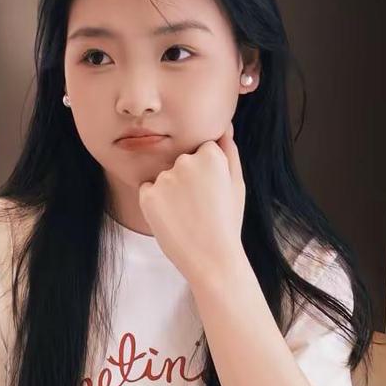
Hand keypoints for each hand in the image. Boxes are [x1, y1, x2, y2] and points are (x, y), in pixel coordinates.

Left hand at [138, 123, 245, 285]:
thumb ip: (229, 151)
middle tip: (200, 207)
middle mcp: (185, 161)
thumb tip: (225, 126)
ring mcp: (165, 178)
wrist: (212, 260)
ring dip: (171, 192)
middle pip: (180, 161)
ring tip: (187, 216)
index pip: (201, 150)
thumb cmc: (227, 223)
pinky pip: (148, 191)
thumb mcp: (237, 184)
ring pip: (164, 177)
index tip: (211, 192)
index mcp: (210, 154)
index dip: (206, 172)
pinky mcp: (148, 195)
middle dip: (186, 180)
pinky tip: (172, 220)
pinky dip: (156, 203)